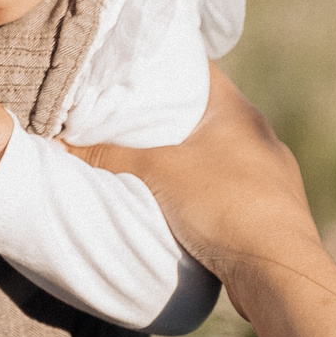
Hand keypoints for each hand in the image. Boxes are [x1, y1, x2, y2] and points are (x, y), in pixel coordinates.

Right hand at [76, 66, 335, 336]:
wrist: (278, 270)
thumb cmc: (222, 205)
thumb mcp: (155, 173)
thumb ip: (107, 157)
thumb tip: (57, 144)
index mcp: (237, 110)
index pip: (197, 69)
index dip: (163, 66)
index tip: (130, 71)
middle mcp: (260, 136)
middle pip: (205, 113)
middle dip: (167, 118)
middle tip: (125, 119)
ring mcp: (272, 174)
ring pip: (219, 154)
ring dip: (188, 159)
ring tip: (148, 165)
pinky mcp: (274, 210)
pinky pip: (230, 188)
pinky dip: (205, 191)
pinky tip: (183, 206)